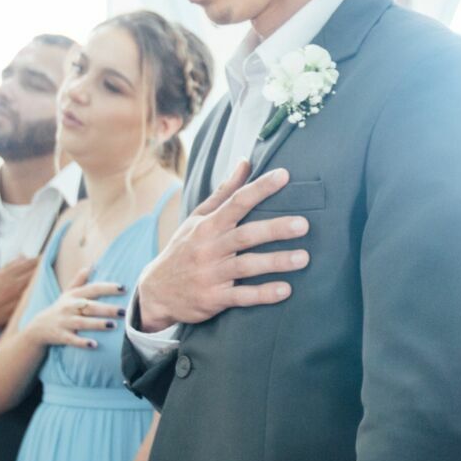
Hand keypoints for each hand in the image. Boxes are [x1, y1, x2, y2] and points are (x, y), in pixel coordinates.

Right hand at [25, 276, 125, 349]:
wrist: (38, 328)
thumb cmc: (60, 309)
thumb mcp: (67, 294)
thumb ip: (79, 280)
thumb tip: (92, 265)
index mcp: (73, 296)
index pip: (93, 289)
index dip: (108, 288)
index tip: (123, 288)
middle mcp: (69, 307)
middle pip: (90, 306)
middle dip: (106, 309)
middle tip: (123, 311)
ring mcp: (65, 322)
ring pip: (82, 322)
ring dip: (97, 324)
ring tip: (113, 325)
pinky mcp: (61, 336)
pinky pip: (72, 339)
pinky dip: (82, 342)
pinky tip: (94, 345)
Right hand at [132, 161, 308, 332]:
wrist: (156, 292)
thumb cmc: (183, 249)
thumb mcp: (197, 219)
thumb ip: (224, 192)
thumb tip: (245, 162)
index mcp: (208, 225)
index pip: (237, 202)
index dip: (260, 188)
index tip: (284, 175)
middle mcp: (210, 248)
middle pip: (246, 235)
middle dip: (275, 229)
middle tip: (304, 224)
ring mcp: (212, 274)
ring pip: (246, 266)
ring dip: (275, 262)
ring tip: (303, 258)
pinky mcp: (214, 299)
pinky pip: (241, 296)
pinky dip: (263, 294)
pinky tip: (286, 290)